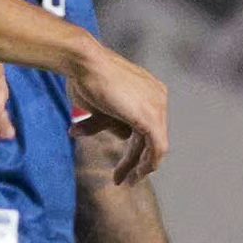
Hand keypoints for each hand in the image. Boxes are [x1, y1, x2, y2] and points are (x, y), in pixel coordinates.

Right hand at [65, 44, 170, 185]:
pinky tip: (136, 175)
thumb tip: (109, 136)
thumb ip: (107, 122)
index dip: (135, 147)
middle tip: (121, 178)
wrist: (83, 62)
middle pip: (150, 136)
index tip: (122, 163)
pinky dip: (147, 163)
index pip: (145, 126)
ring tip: (126, 181)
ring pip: (155, 145)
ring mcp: (157, 106)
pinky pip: (157, 147)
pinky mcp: (150, 117)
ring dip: (140, 166)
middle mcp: (158, 97)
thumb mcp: (97, 107)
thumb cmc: (85, 78)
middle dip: (135, 159)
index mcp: (149, 91)